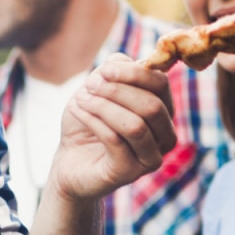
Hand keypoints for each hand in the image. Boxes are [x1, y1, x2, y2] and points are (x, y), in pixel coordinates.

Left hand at [49, 56, 178, 202]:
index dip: (133, 73)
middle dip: (117, 91)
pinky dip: (93, 121)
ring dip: (104, 107)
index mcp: (164, 111)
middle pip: (152, 106)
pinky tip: (78, 111)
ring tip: (80, 99)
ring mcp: (151, 157)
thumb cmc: (88, 123)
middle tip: (88, 86)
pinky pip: (115, 141)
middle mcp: (165, 135)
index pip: (161, 84)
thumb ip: (114, 71)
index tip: (104, 70)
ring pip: (135, 125)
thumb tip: (121, 62)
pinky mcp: (131, 173)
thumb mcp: (98, 89)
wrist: (70, 161)